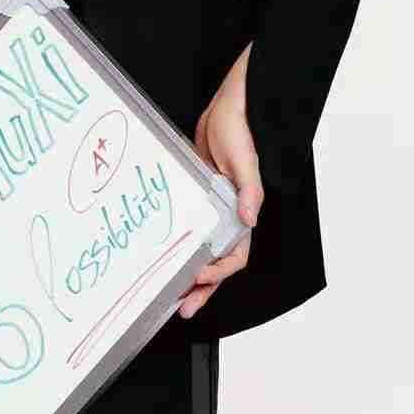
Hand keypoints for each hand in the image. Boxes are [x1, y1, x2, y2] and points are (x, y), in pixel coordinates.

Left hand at [179, 42, 264, 320]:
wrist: (229, 105)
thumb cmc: (242, 129)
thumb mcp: (244, 158)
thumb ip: (250, 189)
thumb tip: (249, 218)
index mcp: (243, 212)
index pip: (235, 256)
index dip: (218, 273)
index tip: (196, 278)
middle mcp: (229, 214)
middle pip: (219, 262)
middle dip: (203, 288)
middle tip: (182, 308)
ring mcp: (213, 206)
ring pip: (204, 249)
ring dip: (190, 272)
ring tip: (172, 293)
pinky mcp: (199, 194)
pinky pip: (191, 226)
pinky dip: (181, 242)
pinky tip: (163, 250)